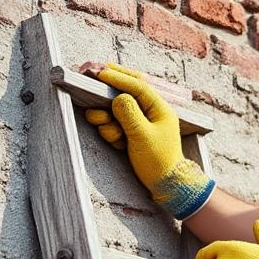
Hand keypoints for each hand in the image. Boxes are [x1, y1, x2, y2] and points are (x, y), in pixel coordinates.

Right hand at [82, 62, 213, 219]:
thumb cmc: (159, 162)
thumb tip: (118, 97)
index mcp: (160, 108)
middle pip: (128, 90)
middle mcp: (152, 112)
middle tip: (91, 73)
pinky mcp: (134, 135)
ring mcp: (142, 123)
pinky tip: (116, 142)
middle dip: (109, 85)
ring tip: (101, 122)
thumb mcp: (142, 136)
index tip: (100, 72)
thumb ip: (129, 114)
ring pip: (117, 111)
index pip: (138, 85)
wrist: (167, 186)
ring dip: (106, 116)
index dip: (118, 77)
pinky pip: (117, 126)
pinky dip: (112, 131)